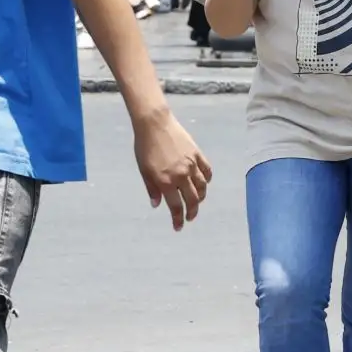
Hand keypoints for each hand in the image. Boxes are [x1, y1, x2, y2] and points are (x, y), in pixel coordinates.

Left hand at [134, 111, 212, 230]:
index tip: (178, 227)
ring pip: (202, 187)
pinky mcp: (197, 154)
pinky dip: (207, 180)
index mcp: (166, 181)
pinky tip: (204, 184)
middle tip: (189, 217)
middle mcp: (181, 175)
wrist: (154, 124)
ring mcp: (191, 165)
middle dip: (191, 212)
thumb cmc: (145, 147)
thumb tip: (157, 204)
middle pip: (192, 200)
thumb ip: (152, 189)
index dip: (177, 219)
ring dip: (200, 198)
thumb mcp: (144, 170)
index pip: (175, 206)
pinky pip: (207, 171)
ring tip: (196, 202)